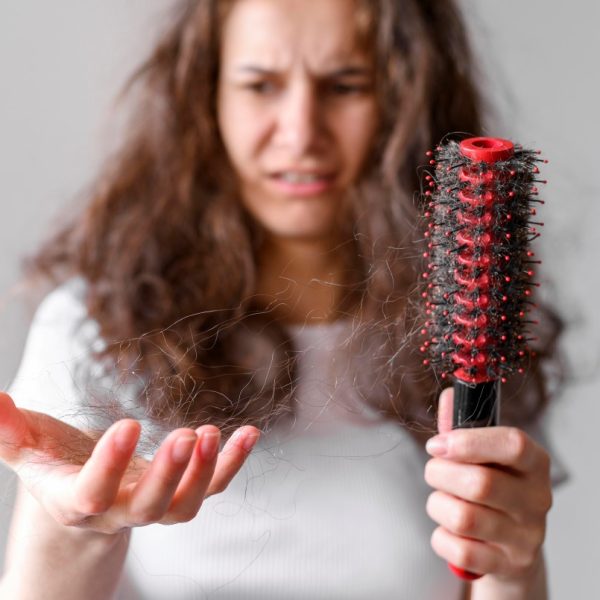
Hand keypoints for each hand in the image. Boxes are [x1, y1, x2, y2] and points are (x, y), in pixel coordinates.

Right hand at [0, 391, 258, 534]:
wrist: (87, 494)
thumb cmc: (56, 465)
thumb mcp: (28, 447)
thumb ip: (8, 430)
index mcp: (78, 501)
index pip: (92, 493)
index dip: (110, 465)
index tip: (128, 423)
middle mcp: (120, 512)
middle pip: (148, 508)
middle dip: (169, 475)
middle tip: (188, 437)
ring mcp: (156, 506)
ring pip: (185, 506)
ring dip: (205, 473)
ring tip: (214, 433)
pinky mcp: (181, 494)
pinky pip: (212, 488)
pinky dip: (232, 464)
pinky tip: (249, 432)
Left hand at [424, 388, 551, 582]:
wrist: (510, 549)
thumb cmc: (492, 489)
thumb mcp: (483, 456)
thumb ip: (463, 426)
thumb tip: (449, 393)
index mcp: (534, 464)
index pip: (513, 445)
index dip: (470, 441)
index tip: (438, 443)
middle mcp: (537, 500)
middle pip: (480, 484)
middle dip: (440, 474)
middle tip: (434, 472)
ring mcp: (525, 537)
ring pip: (464, 518)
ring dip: (438, 506)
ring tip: (442, 501)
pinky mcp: (507, 566)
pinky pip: (459, 551)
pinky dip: (441, 539)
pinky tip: (449, 531)